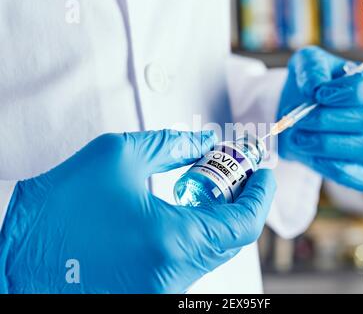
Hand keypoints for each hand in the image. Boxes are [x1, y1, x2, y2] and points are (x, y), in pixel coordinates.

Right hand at [0, 130, 275, 292]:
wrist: (15, 256)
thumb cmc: (59, 209)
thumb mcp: (118, 156)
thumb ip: (173, 145)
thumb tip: (206, 142)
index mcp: (171, 242)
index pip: (243, 223)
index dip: (260, 194)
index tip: (265, 172)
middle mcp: (173, 276)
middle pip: (231, 239)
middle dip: (241, 200)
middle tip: (236, 171)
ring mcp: (162, 291)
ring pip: (212, 251)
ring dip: (219, 216)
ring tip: (208, 185)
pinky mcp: (150, 293)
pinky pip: (190, 263)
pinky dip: (198, 234)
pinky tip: (184, 210)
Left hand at [277, 47, 362, 191]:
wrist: (298, 120)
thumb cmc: (309, 89)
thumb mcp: (305, 66)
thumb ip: (311, 68)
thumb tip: (315, 88)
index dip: (353, 90)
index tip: (320, 95)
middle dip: (328, 120)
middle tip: (299, 120)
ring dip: (326, 144)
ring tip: (298, 137)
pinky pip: (362, 177)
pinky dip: (334, 168)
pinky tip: (310, 156)